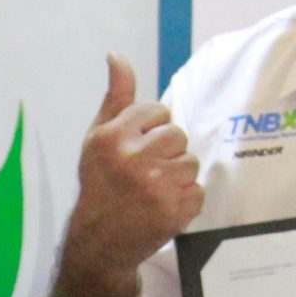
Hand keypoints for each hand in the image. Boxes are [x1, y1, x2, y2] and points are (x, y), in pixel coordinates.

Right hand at [62, 54, 203, 284]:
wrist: (99, 241)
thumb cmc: (100, 184)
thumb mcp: (97, 137)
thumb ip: (115, 97)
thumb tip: (117, 55)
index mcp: (114, 136)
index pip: (157, 112)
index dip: (151, 129)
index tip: (138, 148)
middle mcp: (134, 158)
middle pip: (177, 135)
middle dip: (166, 151)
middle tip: (146, 171)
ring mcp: (156, 186)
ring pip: (190, 162)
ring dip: (177, 176)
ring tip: (154, 190)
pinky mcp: (174, 211)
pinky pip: (198, 191)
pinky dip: (185, 199)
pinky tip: (163, 205)